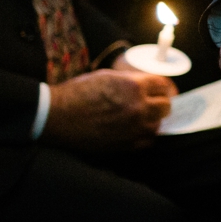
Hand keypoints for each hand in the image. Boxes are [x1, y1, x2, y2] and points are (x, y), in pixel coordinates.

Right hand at [44, 68, 174, 149]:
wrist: (55, 117)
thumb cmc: (76, 93)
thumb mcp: (106, 77)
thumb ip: (131, 81)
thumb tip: (148, 85)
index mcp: (133, 87)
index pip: (163, 85)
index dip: (161, 86)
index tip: (160, 89)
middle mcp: (137, 108)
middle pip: (165, 106)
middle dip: (160, 102)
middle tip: (153, 102)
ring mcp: (133, 128)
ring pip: (158, 124)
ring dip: (152, 119)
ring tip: (141, 116)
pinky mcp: (126, 144)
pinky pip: (147, 141)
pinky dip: (144, 135)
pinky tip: (135, 129)